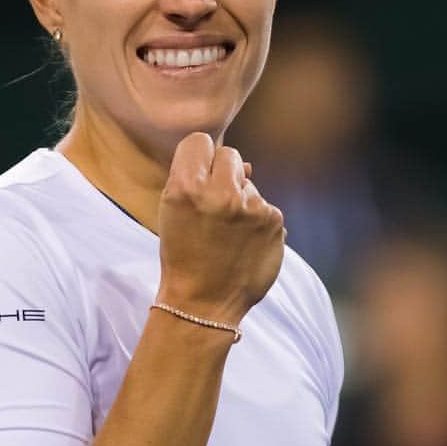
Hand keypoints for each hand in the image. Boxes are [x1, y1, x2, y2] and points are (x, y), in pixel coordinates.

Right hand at [156, 133, 285, 325]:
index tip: (198, 178)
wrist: (203, 304)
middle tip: (215, 209)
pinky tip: (244, 245)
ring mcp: (251, 206)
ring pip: (249, 184)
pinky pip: (265, 207)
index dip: (199, 159)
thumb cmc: (183, 255)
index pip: (199, 141)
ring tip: (228, 236)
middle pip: (229, 155)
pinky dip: (258, 223)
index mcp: (186, 187)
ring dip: (242, 203)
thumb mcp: (173, 212)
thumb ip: (198, 178)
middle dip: (224, 176)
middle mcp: (220, 192)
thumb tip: (246, 164)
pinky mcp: (273, 221)